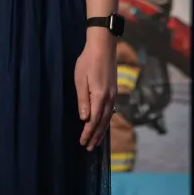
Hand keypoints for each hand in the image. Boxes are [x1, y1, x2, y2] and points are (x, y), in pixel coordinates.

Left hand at [74, 29, 116, 150]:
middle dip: (95, 136)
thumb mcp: (80, 79)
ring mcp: (113, 94)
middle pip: (102, 122)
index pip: (93, 120)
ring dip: (102, 131)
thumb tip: (84, 118)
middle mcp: (109, 98)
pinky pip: (111, 111)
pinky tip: (104, 124)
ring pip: (108, 118)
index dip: (88, 133)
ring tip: (97, 142)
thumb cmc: (88, 61)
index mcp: (99, 96)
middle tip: (89, 148)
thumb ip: (83, 100)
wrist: (103, 46)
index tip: (82, 142)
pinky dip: (106, 121)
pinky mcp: (113, 90)